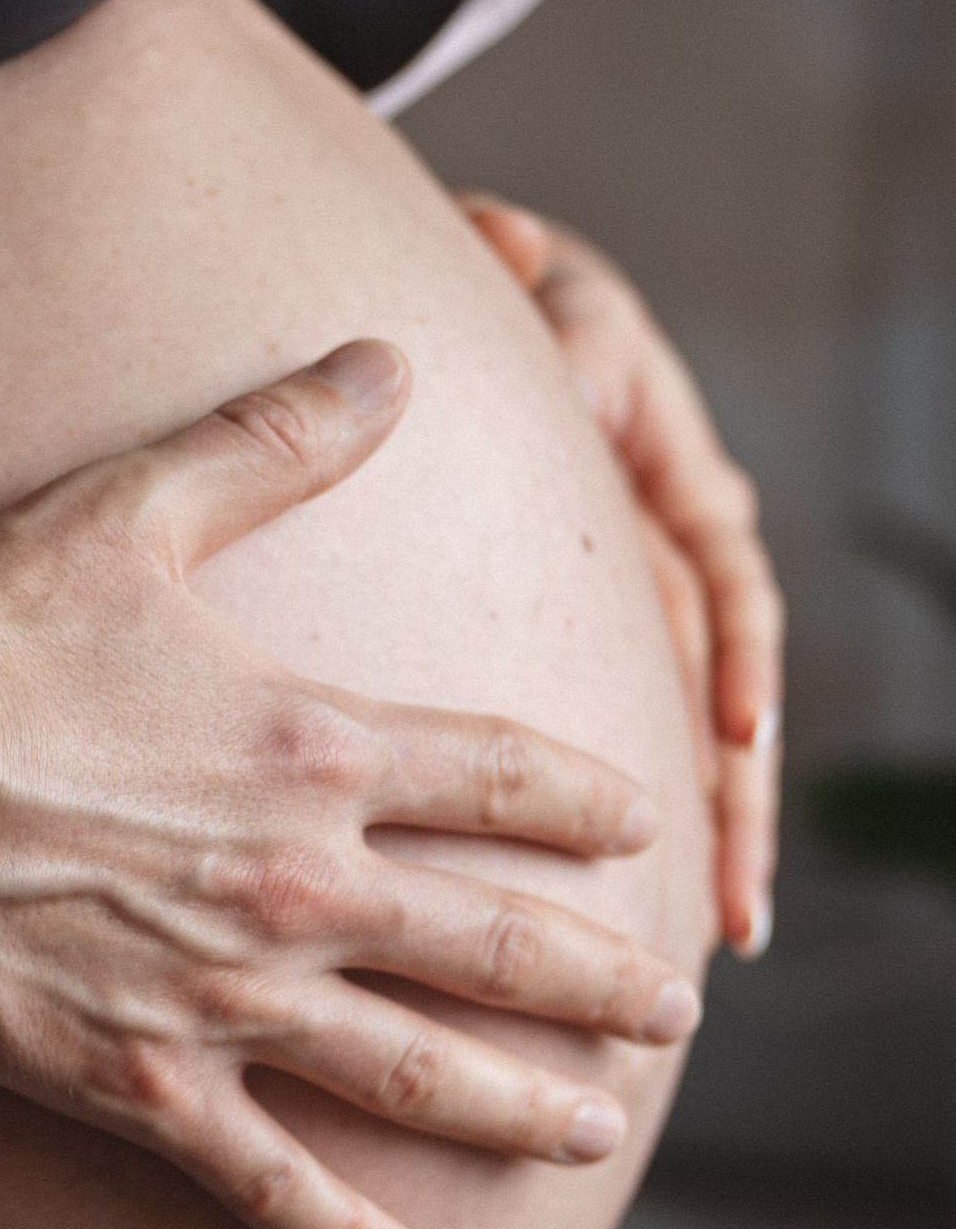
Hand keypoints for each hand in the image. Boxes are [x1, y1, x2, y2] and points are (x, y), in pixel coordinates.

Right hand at [0, 338, 696, 1228]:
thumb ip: (276, 441)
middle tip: (672, 1014)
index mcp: (316, 746)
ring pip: (419, 1075)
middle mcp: (299, 883)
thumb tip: (387, 358)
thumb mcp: (134, 511)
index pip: (505, 778)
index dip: (586, 802)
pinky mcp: (136, 1084)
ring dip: (521, 1106)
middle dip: (603, 983)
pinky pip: (266, 1181)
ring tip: (591, 1134)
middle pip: (503, 946)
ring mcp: (225, 998)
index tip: (637, 822)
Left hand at [467, 199, 781, 957]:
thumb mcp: (548, 286)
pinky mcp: (603, 639)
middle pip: (722, 693)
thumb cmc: (519, 289)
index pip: (721, 577)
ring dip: (709, 838)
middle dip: (735, 804)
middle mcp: (676, 552)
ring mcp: (643, 603)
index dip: (736, 654)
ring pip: (690, 736)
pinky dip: (652, 818)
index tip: (739, 732)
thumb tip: (550, 318)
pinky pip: (632, 740)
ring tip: (720, 942)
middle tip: (735, 908)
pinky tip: (657, 908)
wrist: (488, 302)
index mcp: (676, 473)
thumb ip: (559, 314)